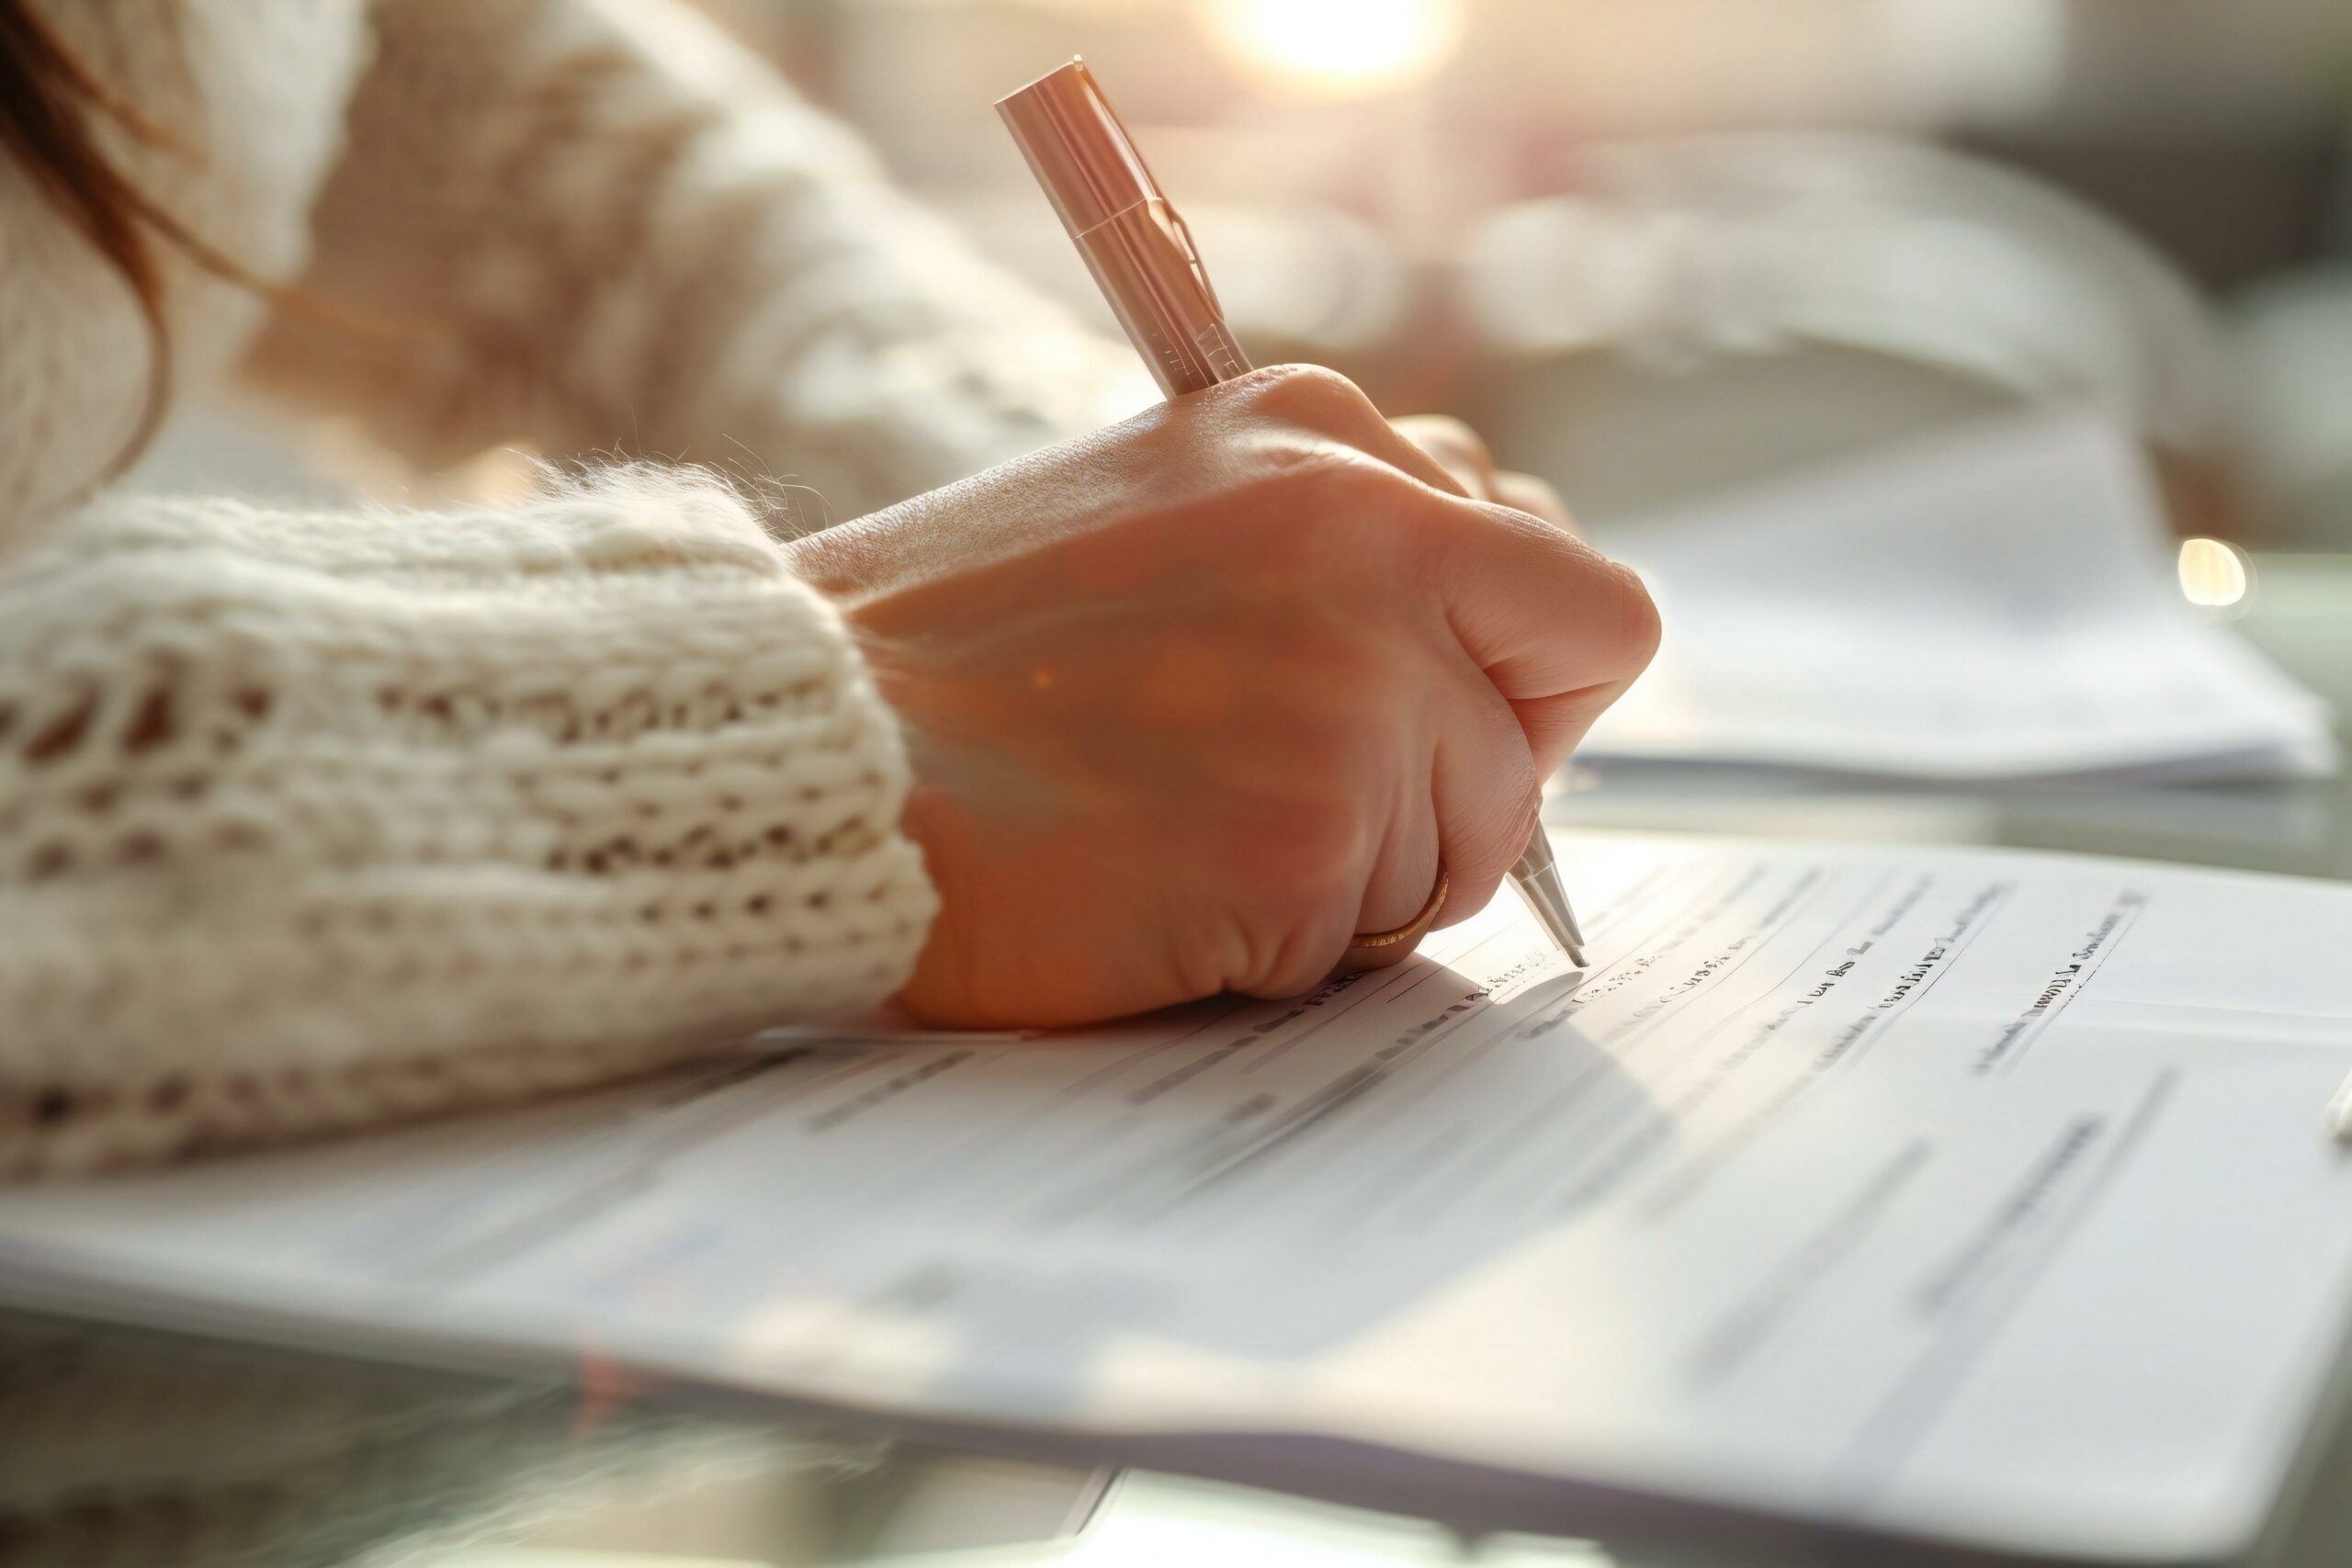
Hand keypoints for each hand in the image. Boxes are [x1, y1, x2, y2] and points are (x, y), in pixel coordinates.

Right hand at [786, 366, 1657, 1027]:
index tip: (1417, 715)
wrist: (806, 749)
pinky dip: (1280, 948)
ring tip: (1182, 834)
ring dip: (1355, 878)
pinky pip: (1370, 940)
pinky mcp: (1315, 835)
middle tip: (1297, 797)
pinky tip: (1154, 888)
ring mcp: (1357, 689)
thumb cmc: (951, 654)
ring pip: (1472, 845)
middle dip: (1456, 786)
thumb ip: (1342, 557)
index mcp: (1328, 438)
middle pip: (1547, 718)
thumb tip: (1484, 651)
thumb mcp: (1166, 511)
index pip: (1564, 584)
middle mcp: (1374, 535)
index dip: (1508, 679)